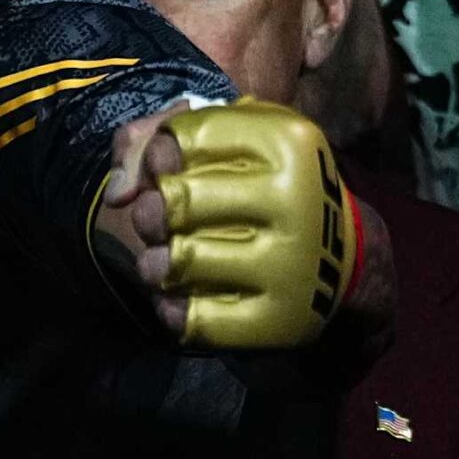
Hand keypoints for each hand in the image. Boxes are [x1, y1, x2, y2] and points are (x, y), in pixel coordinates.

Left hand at [102, 97, 394, 349]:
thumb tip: (117, 194)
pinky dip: (170, 309)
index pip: (183, 137)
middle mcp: (295, 199)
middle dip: (151, 212)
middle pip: (176, 200)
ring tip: (162, 262)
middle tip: (156, 221)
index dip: (157, 155)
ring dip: (154, 264)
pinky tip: (178, 299)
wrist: (341, 264)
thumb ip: (153, 138)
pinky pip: (192, 319)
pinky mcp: (278, 321)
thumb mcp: (228, 144)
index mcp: (288, 141)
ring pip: (179, 259)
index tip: (165, 170)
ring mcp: (291, 265)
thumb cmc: (264, 190)